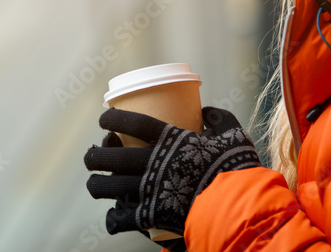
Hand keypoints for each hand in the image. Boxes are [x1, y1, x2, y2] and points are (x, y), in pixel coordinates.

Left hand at [84, 106, 261, 237]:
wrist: (238, 206)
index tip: (104, 118)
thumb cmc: (236, 167)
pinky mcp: (150, 216)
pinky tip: (112, 217)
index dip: (113, 118)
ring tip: (95, 183)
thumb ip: (219, 118)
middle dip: (95, 155)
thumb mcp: (232, 133)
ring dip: (96, 184)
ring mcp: (148, 191)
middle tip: (93, 154)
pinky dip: (113, 218)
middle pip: (110, 156)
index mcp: (169, 140)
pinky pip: (120, 218)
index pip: (132, 123)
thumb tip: (207, 111)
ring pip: (108, 186)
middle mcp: (152, 163)